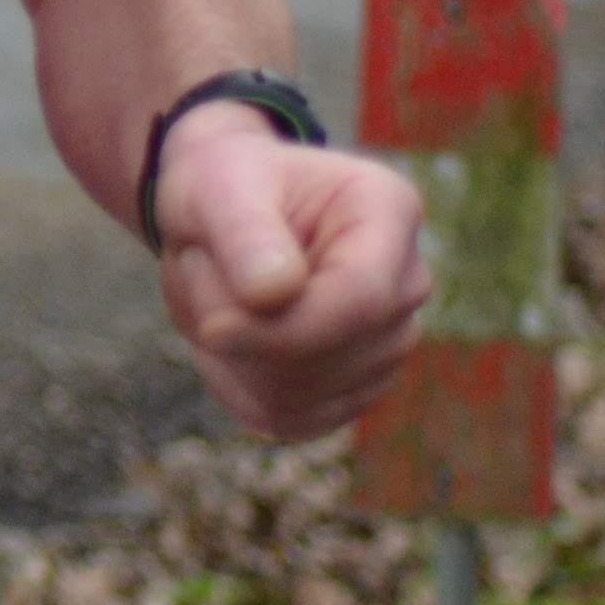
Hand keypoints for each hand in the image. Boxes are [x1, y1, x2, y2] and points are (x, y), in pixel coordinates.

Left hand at [151, 117, 429, 438]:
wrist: (221, 213)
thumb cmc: (225, 185)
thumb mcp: (218, 185)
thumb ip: (244, 232)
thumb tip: (273, 294)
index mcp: (389, 212)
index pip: (361, 299)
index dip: (284, 330)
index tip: (212, 330)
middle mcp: (406, 284)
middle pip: (327, 357)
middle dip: (238, 326)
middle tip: (199, 264)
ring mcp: (389, 342)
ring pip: (300, 397)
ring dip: (230, 356)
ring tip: (216, 293)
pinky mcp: (356, 389)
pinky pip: (288, 419)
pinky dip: (238, 387)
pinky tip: (229, 338)